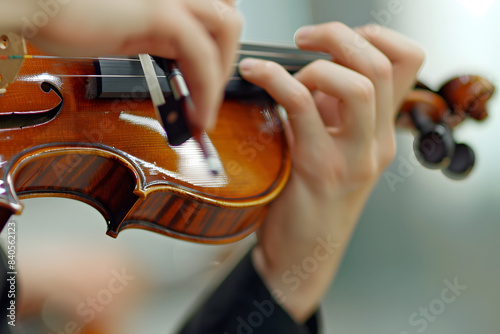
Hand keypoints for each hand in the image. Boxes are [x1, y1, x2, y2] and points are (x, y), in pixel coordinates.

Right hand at [21, 0, 241, 130]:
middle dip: (228, 60)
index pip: (215, 14)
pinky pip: (202, 56)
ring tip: (205, 111)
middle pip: (229, 16)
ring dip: (222, 76)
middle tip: (210, 96)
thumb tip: (177, 65)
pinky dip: (207, 92)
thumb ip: (156, 39)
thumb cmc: (64, 14)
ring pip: (227, 29)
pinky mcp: (158, 12)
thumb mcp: (126, 29)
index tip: (212, 85)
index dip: (221, 50)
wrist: (29, 4)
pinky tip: (197, 117)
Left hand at [238, 23, 424, 321]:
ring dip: (316, 63)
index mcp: (380, 132)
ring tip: (286, 69)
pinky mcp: (320, 169)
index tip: (336, 40)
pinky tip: (257, 75)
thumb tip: (310, 71)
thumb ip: (327, 111)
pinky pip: (302, 107)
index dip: (375, 37)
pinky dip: (276, 79)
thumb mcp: (328, 147)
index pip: (405, 63)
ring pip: (359, 85)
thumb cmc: (310, 202)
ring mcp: (353, 158)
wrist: (303, 256)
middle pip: (383, 65)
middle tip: (306, 38)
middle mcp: (375, 142)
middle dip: (340, 36)